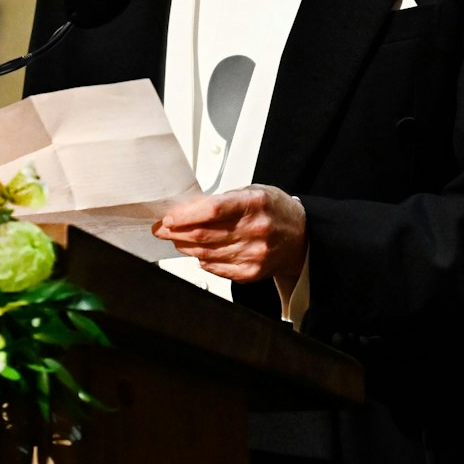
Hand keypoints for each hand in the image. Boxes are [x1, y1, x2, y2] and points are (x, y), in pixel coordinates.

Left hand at [153, 185, 306, 285]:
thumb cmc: (274, 210)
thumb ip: (222, 200)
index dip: (185, 216)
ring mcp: (255, 253)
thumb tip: (187, 209)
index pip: (212, 210)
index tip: (168, 218)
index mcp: (255, 203)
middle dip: (176, 233)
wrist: (300, 236)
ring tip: (176, 240)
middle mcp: (256, 229)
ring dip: (185, 247)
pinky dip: (203, 262)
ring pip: (206, 253)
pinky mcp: (252, 272)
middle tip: (162, 230)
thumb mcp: (252, 192)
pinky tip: (197, 255)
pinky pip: (217, 269)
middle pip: (204, 235)